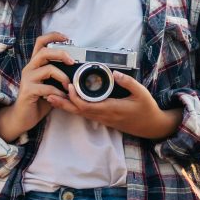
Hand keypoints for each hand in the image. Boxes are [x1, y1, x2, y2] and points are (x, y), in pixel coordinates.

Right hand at [0, 31, 75, 142]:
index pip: (41, 42)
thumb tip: (77, 69)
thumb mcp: (51, 84)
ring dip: (63, 77)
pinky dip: (59, 93)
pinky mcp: (28, 91)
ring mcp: (28, 79)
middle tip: (72, 62)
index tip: (68, 38)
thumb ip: (59, 75)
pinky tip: (62, 98)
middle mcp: (30, 68)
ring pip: (48, 69)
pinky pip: (47, 88)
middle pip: (45, 51)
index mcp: (35, 64)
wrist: (23, 117)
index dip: (53, 36)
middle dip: (61, 53)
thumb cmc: (39, 100)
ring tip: (68, 86)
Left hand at [46, 70, 182, 140]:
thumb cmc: (147, 108)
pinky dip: (74, 108)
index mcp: (111, 108)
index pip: (87, 105)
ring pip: (80, 113)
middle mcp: (104, 115)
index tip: (68, 85)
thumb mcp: (141, 93)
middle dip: (62, 103)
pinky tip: (67, 102)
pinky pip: (85, 114)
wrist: (151, 126)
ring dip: (65, 106)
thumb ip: (128, 82)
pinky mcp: (104, 119)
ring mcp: (103, 119)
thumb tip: (114, 73)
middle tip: (48, 94)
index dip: (75, 97)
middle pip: (78, 111)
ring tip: (52, 97)